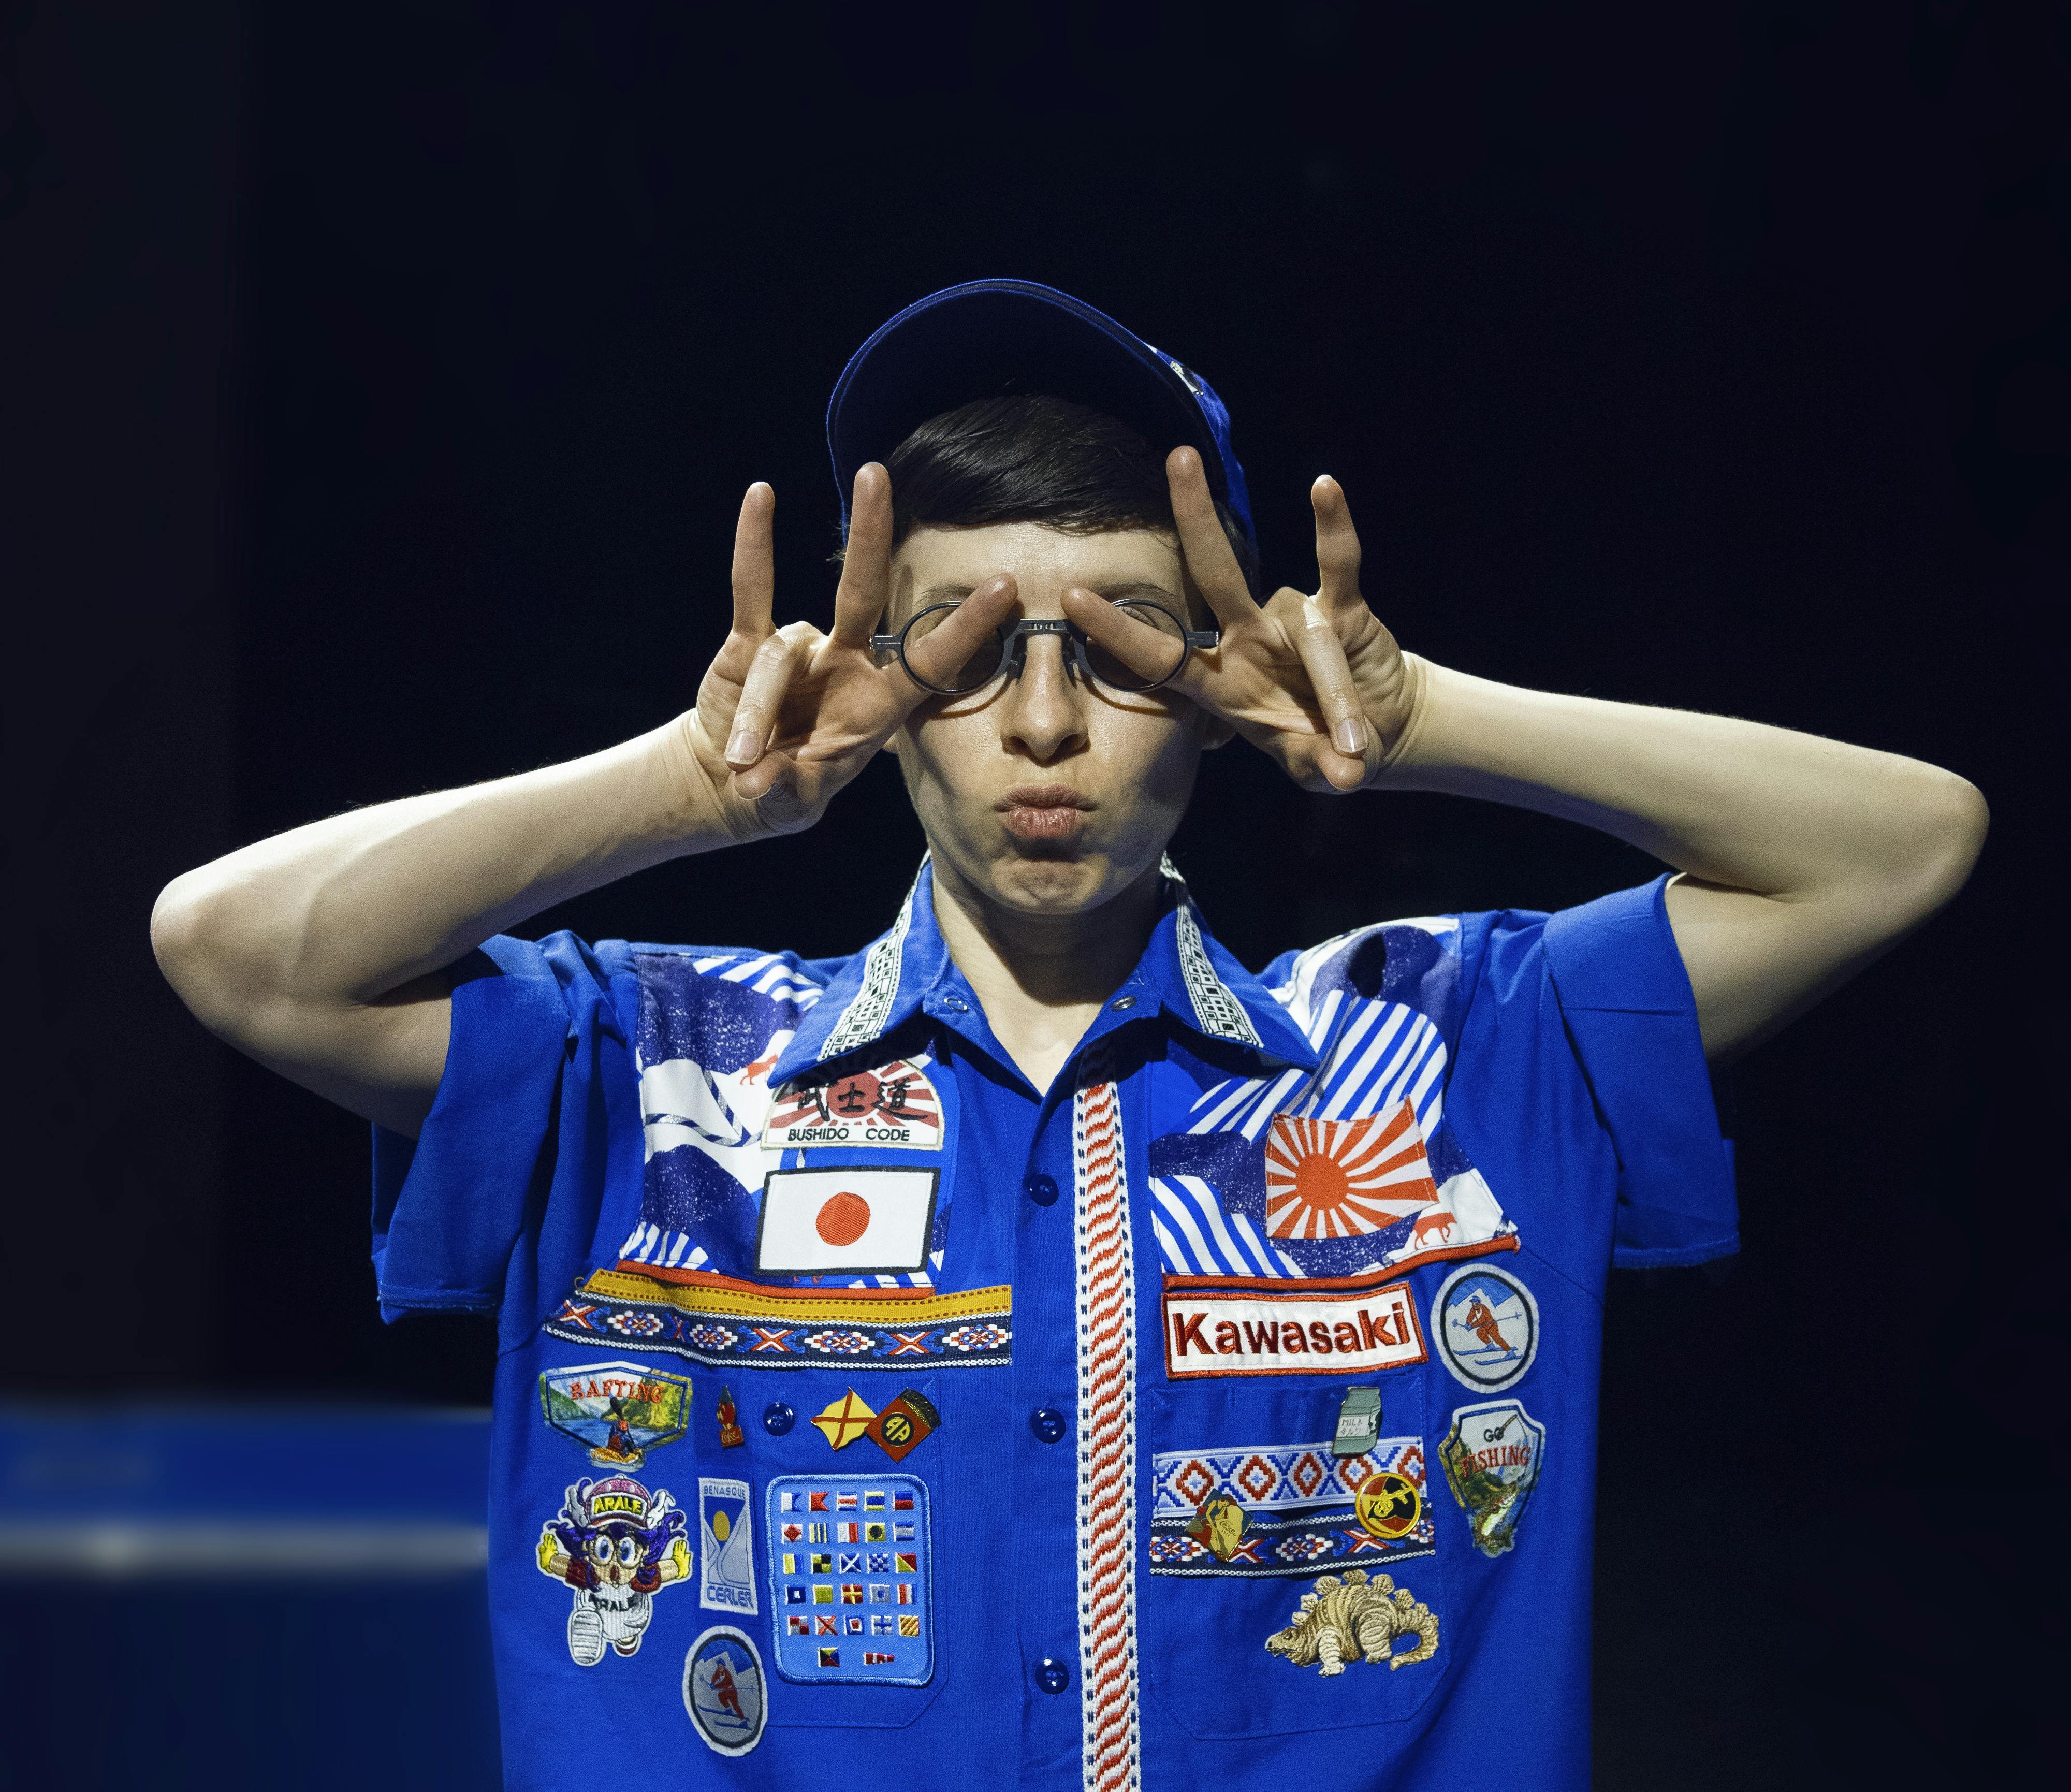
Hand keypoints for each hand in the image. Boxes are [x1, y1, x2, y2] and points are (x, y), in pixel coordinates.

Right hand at [681, 465, 1016, 835]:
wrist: (733, 783)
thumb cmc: (783, 791)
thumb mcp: (791, 803)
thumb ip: (782, 791)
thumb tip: (756, 781)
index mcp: (878, 707)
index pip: (929, 661)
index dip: (966, 629)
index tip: (1005, 588)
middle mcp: (847, 665)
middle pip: (864, 592)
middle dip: (870, 536)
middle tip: (877, 473)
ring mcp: (802, 650)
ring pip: (781, 655)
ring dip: (759, 712)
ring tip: (742, 762)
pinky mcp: (750, 643)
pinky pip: (751, 590)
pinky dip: (753, 546)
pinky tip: (761, 496)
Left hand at [1063, 449, 1418, 792]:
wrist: (1368, 737)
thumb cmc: (1319, 751)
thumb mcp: (1312, 767)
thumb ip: (1320, 767)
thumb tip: (1345, 778)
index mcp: (1218, 684)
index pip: (1159, 656)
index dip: (1117, 632)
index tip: (1072, 599)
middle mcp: (1247, 640)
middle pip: (1213, 572)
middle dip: (1195, 517)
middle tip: (1178, 457)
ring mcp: (1292, 620)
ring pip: (1302, 623)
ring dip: (1333, 689)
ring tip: (1352, 742)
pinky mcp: (1342, 609)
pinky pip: (1339, 564)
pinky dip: (1333, 529)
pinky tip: (1323, 488)